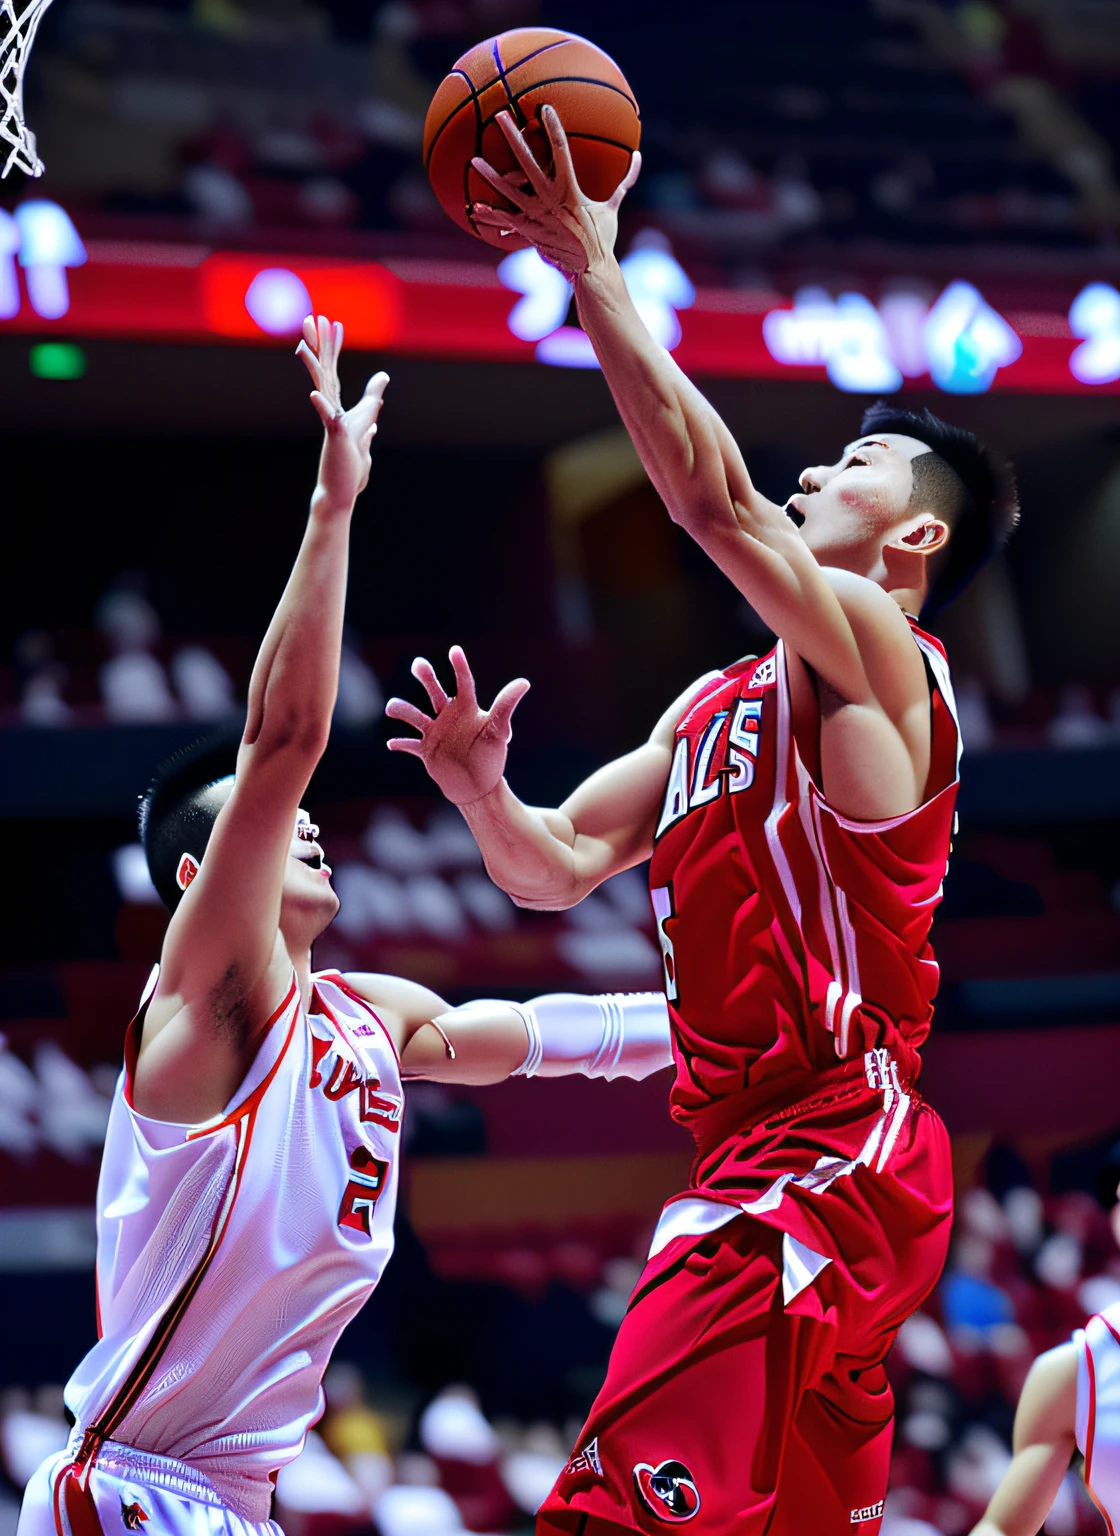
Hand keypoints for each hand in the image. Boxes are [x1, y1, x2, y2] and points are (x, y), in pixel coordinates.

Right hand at [296, 314, 388, 510]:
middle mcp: (330, 411)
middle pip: (325, 372)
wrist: (340, 492)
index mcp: (336, 407)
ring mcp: (331, 423)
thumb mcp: (366, 424)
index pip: (333, 371)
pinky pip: (328, 421)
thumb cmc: (350, 463)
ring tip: (303, 345)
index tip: (332, 323)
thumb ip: (372, 400)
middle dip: (320, 345)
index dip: (333, 347)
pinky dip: (322, 408)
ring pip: (322, 389)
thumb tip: (381, 381)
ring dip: (314, 367)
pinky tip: (314, 395)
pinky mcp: (336, 439)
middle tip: (314, 317)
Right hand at [385, 647, 529, 805]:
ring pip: (415, 716)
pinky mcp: (426, 751)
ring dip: (403, 710)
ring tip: (392, 707)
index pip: (463, 682)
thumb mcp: (498, 730)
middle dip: (426, 677)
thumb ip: (505, 706)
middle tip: (419, 664)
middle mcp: (448, 716)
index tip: (454, 650)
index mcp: (466, 709)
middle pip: (434, 691)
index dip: (459, 666)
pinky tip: (391, 743)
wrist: (479, 786)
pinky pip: (409, 744)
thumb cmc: (491, 756)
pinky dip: (401, 743)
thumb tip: (524, 682)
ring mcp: (435, 733)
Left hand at [470, 105, 640, 279]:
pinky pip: (506, 220)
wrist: (590, 269)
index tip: (544, 108)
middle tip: (500, 117)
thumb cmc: (601, 237)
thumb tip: (639, 157)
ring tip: (475, 160)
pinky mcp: (529, 232)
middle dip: (513, 138)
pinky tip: (475, 208)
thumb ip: (625, 181)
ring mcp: (537, 216)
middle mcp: (550, 200)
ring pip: (509, 191)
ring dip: (490, 175)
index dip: (553, 128)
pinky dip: (491, 214)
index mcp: (570, 189)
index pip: (561, 151)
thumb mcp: (613, 207)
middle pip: (526, 163)